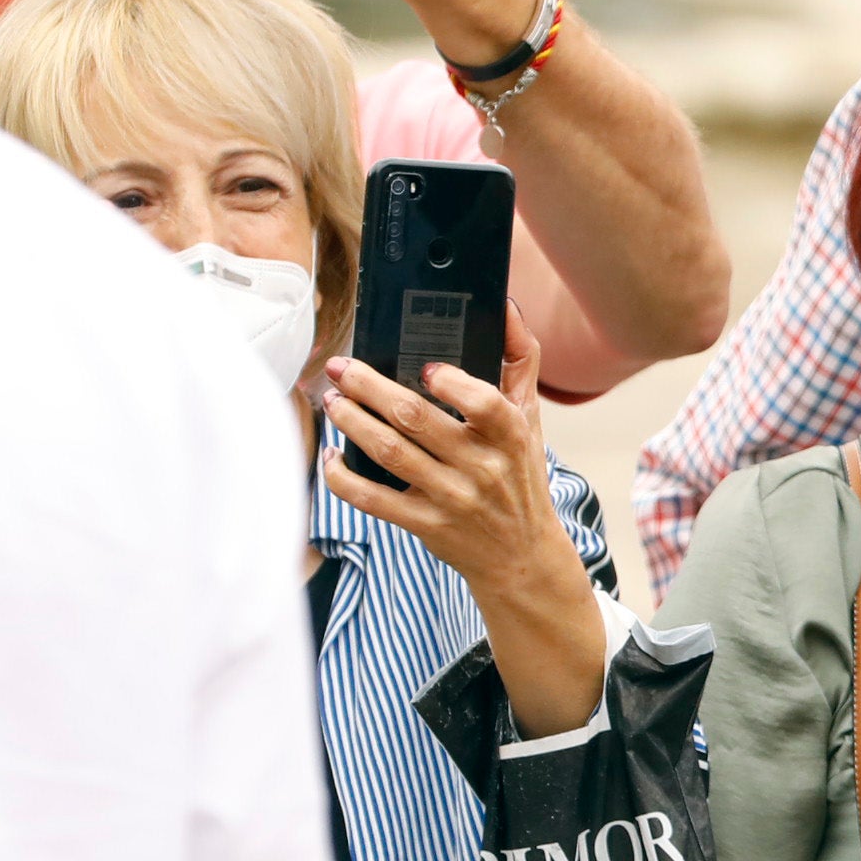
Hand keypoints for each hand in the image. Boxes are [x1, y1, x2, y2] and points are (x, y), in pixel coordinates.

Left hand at [320, 304, 560, 586]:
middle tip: (340, 368)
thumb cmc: (520, 475)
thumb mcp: (530, 418)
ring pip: (389, 452)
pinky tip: (330, 456)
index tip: (425, 367)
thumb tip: (504, 305)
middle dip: (369, 387)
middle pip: (416, 419)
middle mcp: (481, 468)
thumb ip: (520, 359)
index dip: (451, 384)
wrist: (521, 555)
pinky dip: (344, 477)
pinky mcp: (426, 525)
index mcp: (510, 436)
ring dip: (352, 421)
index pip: (484, 404)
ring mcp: (451, 498)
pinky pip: (373, 500)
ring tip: (332, 400)